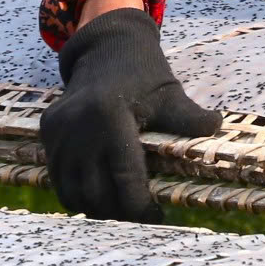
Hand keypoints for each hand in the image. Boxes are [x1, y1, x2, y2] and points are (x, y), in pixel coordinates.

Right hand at [41, 7, 222, 220]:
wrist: (106, 48)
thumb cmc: (144, 74)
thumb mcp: (170, 95)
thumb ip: (190, 119)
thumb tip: (217, 128)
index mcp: (110, 116)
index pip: (125, 179)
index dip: (140, 206)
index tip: (156, 216)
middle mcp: (78, 126)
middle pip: (96, 194)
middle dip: (120, 213)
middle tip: (140, 217)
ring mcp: (58, 132)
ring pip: (72, 193)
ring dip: (97, 208)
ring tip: (121, 209)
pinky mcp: (47, 134)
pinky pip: (58, 178)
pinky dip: (78, 193)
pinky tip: (101, 194)